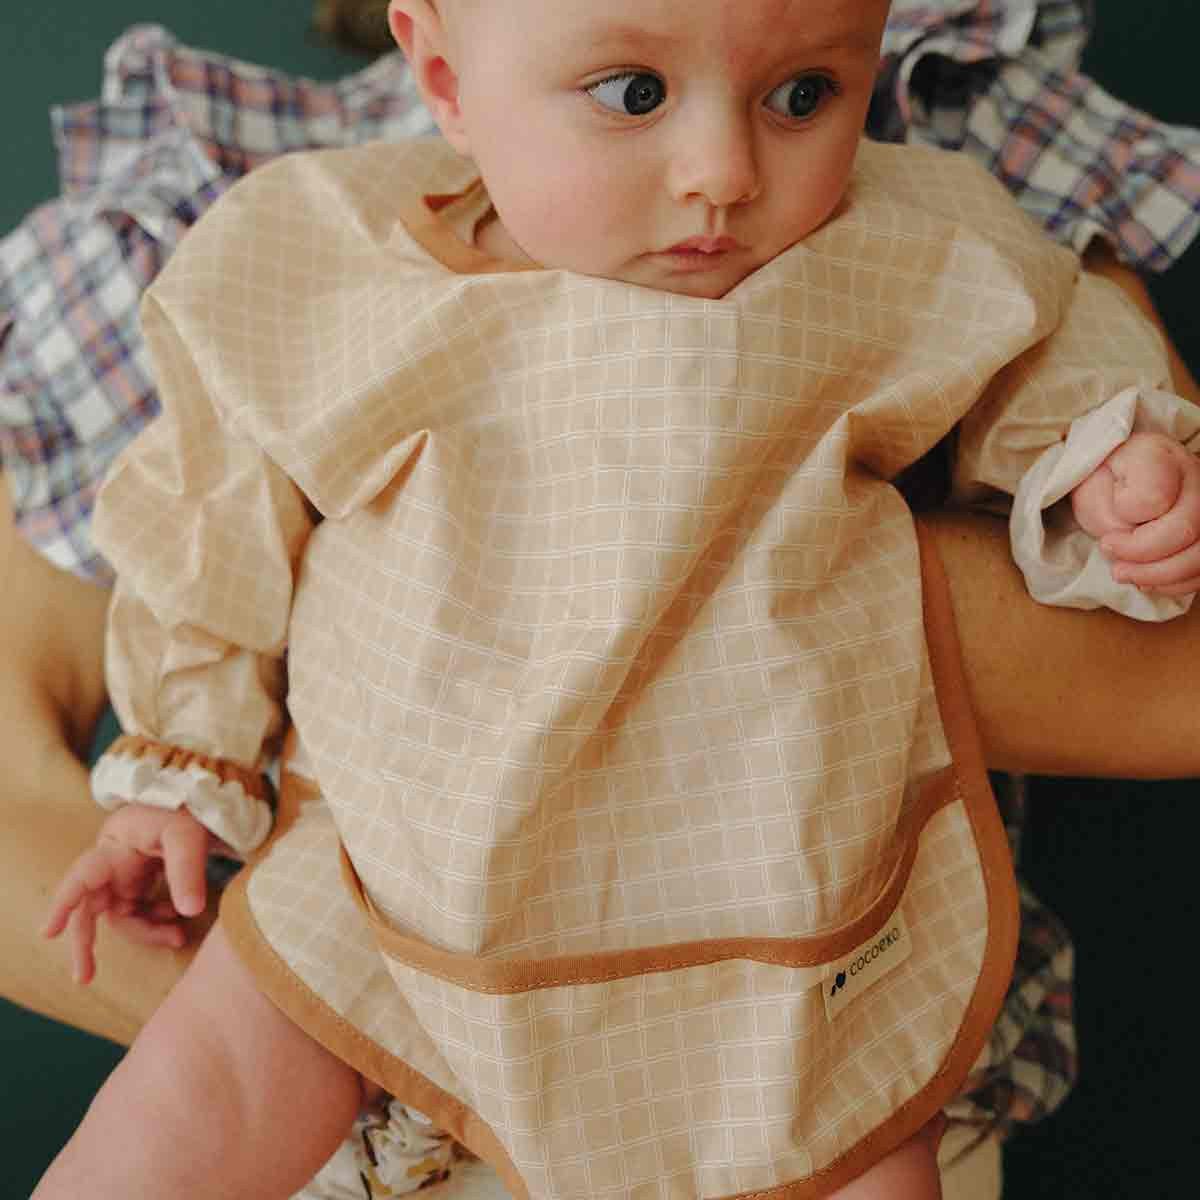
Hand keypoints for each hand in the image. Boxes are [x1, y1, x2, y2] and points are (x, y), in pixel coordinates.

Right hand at [43, 805, 215, 983]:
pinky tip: (176, 919)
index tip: (50, 931)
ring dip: (145, 932)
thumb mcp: (190, 835)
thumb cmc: (188, 811)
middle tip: (84, 977)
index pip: (84, 875)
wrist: (200, 803)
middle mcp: (113, 863)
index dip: (65, 903)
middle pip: (90, 906)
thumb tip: (190, 913)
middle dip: (85, 941)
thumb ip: (188, 871)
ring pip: (120, 915)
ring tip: (177, 936)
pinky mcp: (139, 882)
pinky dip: (155, 921)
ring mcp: (125, 875)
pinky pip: (138, 911)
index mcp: (117, 845)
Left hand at [1071, 432, 1199, 596]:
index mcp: (1157, 455)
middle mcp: (1195, 475)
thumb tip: (1128, 537)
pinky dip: (1177, 582)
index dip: (1127, 522)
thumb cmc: (1101, 482)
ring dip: (1161, 576)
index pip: (1153, 496)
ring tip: (1128, 576)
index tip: (1106, 537)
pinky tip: (1149, 581)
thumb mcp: (1088, 488)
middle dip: (1145, 559)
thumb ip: (1107, 511)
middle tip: (1116, 568)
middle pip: (1189, 528)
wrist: (1117, 478)